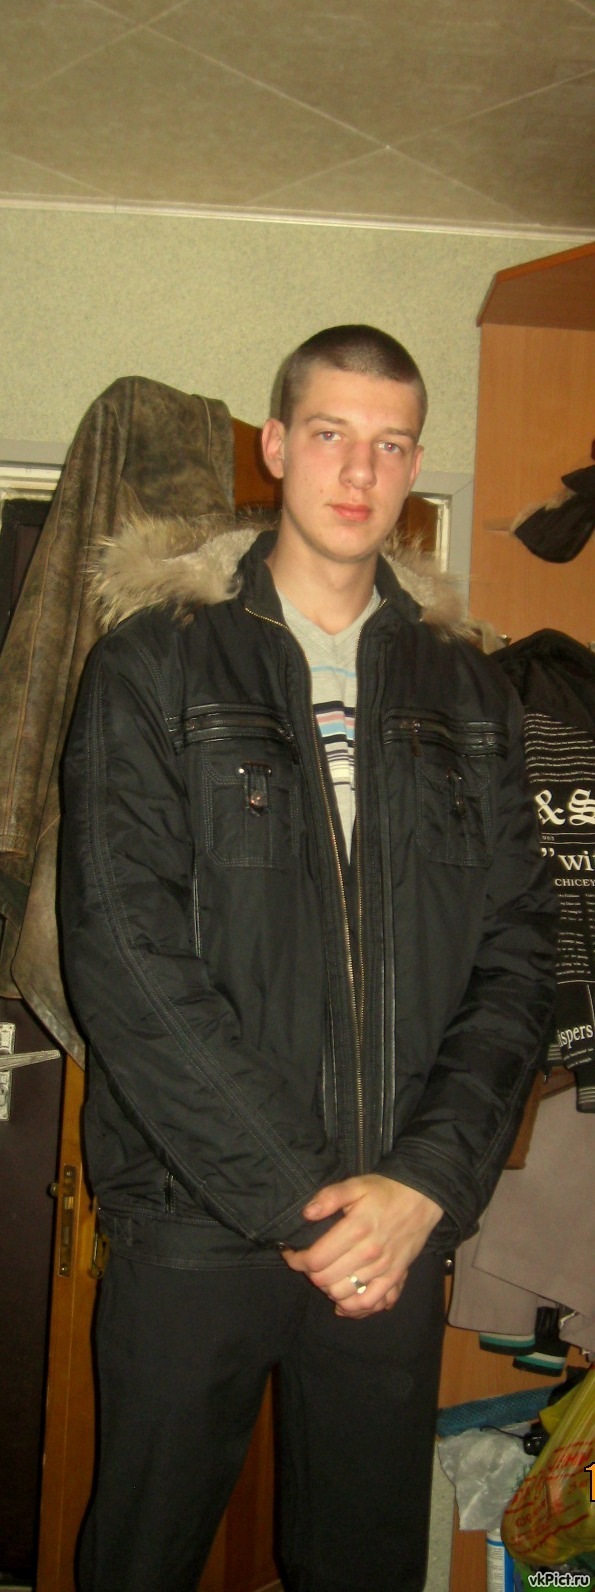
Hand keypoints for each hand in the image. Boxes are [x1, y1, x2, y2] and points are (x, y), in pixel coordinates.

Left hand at [282, 1175, 442, 1316]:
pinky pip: (370, 1305)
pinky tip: (344, 1300)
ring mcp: (383, 1269)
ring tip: (325, 1277)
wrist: (422, 1198)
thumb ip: (329, 1197)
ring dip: (328, 1290)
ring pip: (344, 1296)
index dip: (296, 1260)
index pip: (315, 1259)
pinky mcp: (395, 1278)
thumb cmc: (385, 1191)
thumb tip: (307, 1214)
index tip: (290, 1253)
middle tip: (309, 1262)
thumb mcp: (356, 1184)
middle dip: (310, 1274)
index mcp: (356, 1229)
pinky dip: (353, 1308)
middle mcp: (369, 1254)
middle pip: (325, 1281)